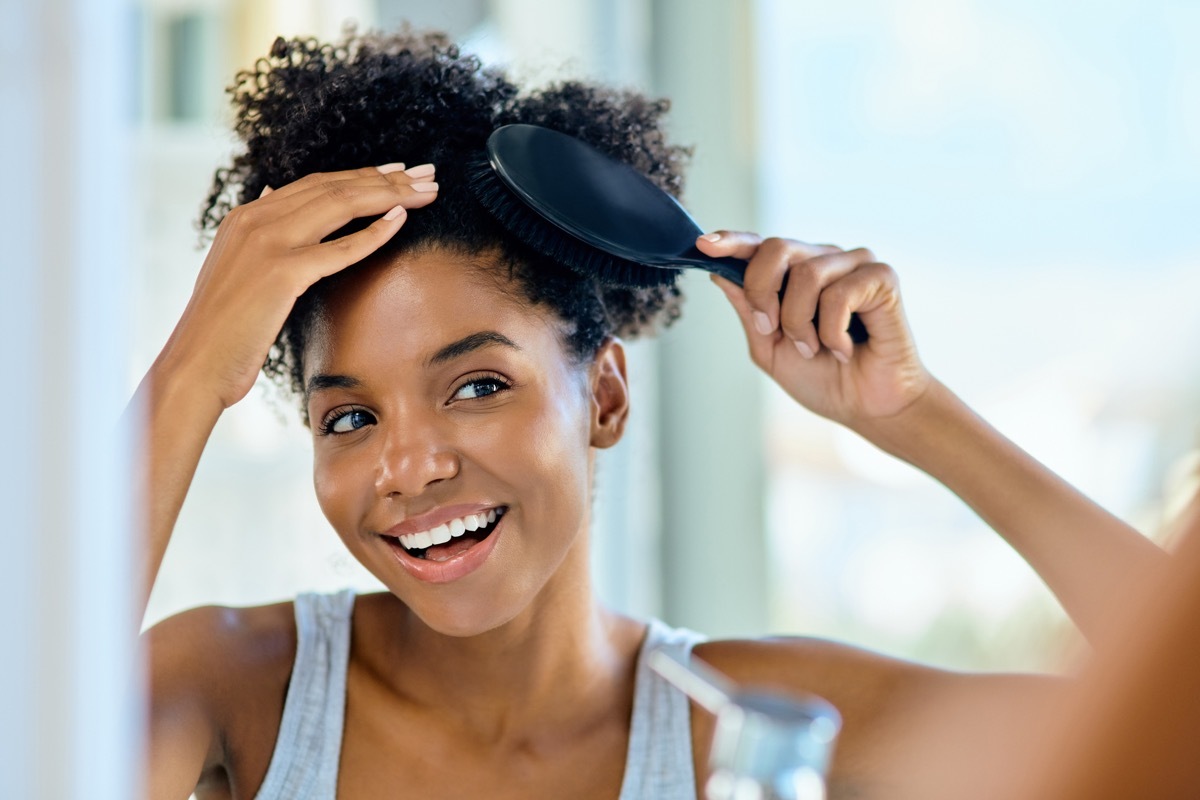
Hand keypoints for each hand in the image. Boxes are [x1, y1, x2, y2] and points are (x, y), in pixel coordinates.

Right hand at [157, 163, 438, 408]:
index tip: (398, 172)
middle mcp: (256, 219)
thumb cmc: (223, 329)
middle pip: (335, 186)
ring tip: (426, 190)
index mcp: (247, 215)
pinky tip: (402, 220)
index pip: (316, 183)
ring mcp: (268, 242)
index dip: (362, 175)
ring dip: (390, 195)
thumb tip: (274, 194)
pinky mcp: (282, 272)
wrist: (196, 364)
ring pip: (341, 205)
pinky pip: (339, 247)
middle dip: (386, 178)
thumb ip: (258, 232)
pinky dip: (374, 232)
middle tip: (426, 174)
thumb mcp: (237, 267)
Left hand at [699, 231, 930, 427]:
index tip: (704, 245)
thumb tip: (719, 273)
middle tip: (771, 329)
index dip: (732, 242)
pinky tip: (844, 349)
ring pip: (806, 274)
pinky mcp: (882, 278)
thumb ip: (748, 310)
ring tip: (815, 349)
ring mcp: (855, 265)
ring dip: (800, 323)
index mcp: (796, 273)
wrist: (867, 408)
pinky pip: (839, 293)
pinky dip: (832, 331)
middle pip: (777, 247)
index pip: (759, 246)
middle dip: (762, 292)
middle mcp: (825, 260)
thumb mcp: (769, 347)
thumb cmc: (823, 378)